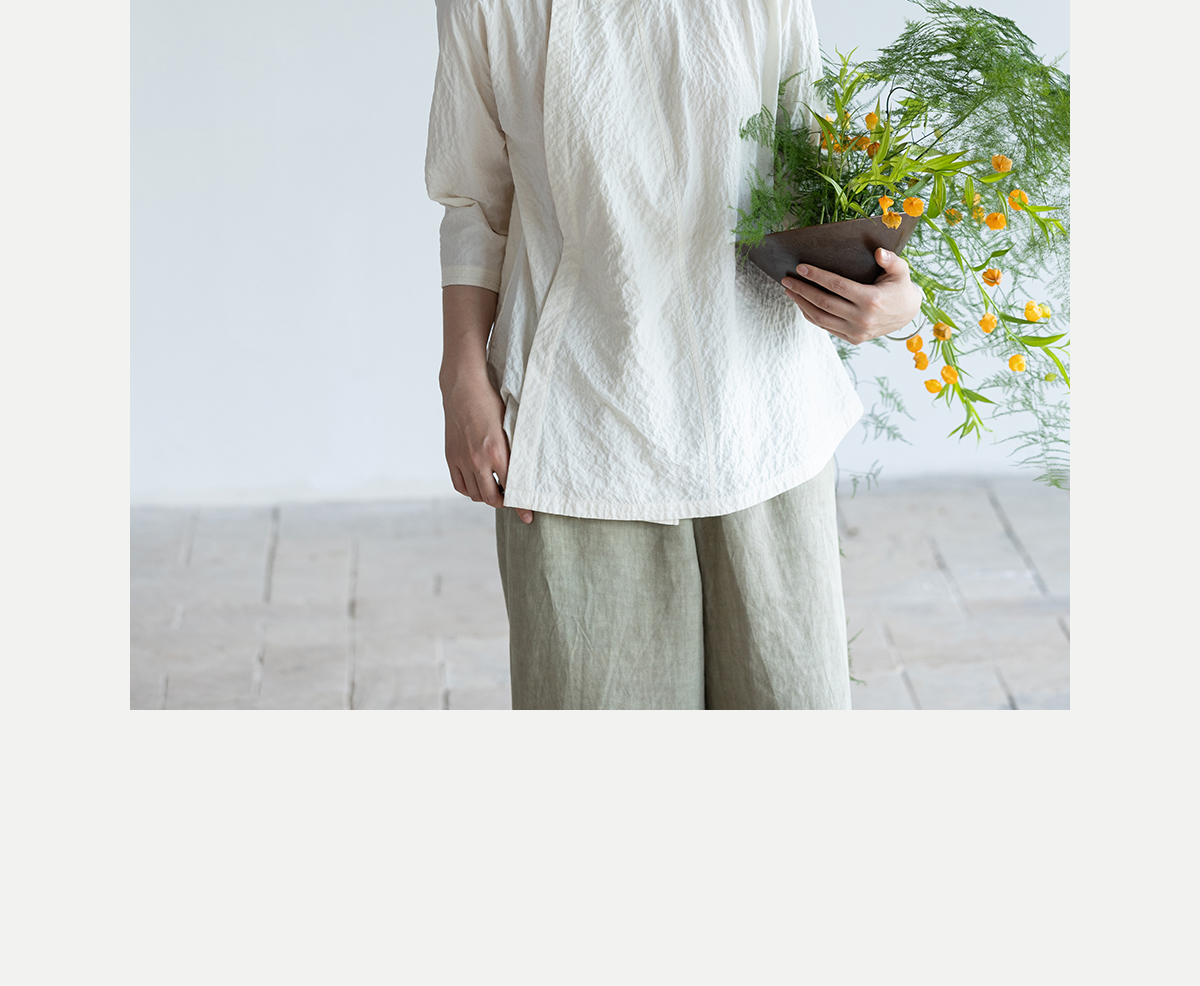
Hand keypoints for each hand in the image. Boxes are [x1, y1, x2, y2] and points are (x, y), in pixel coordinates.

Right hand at [441, 369, 533, 524]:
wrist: (464, 388)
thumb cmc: (492, 403)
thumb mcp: (511, 426)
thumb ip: (515, 451)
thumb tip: (525, 473)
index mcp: (497, 452)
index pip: (512, 488)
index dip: (521, 505)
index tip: (528, 517)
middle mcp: (478, 460)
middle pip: (491, 498)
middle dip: (503, 504)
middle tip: (511, 500)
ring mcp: (461, 460)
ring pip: (475, 494)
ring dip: (487, 497)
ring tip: (496, 489)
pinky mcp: (450, 457)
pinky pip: (460, 485)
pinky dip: (470, 490)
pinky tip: (479, 483)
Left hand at [781, 247, 922, 344]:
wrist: (908, 314)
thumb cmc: (900, 287)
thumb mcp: (901, 270)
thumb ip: (891, 260)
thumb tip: (879, 252)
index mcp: (872, 300)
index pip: (837, 286)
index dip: (817, 276)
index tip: (800, 268)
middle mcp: (862, 318)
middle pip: (824, 303)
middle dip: (802, 290)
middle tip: (786, 280)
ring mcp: (857, 332)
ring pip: (821, 318)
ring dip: (802, 304)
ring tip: (790, 292)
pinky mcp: (853, 339)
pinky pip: (826, 327)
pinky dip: (811, 316)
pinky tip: (802, 304)